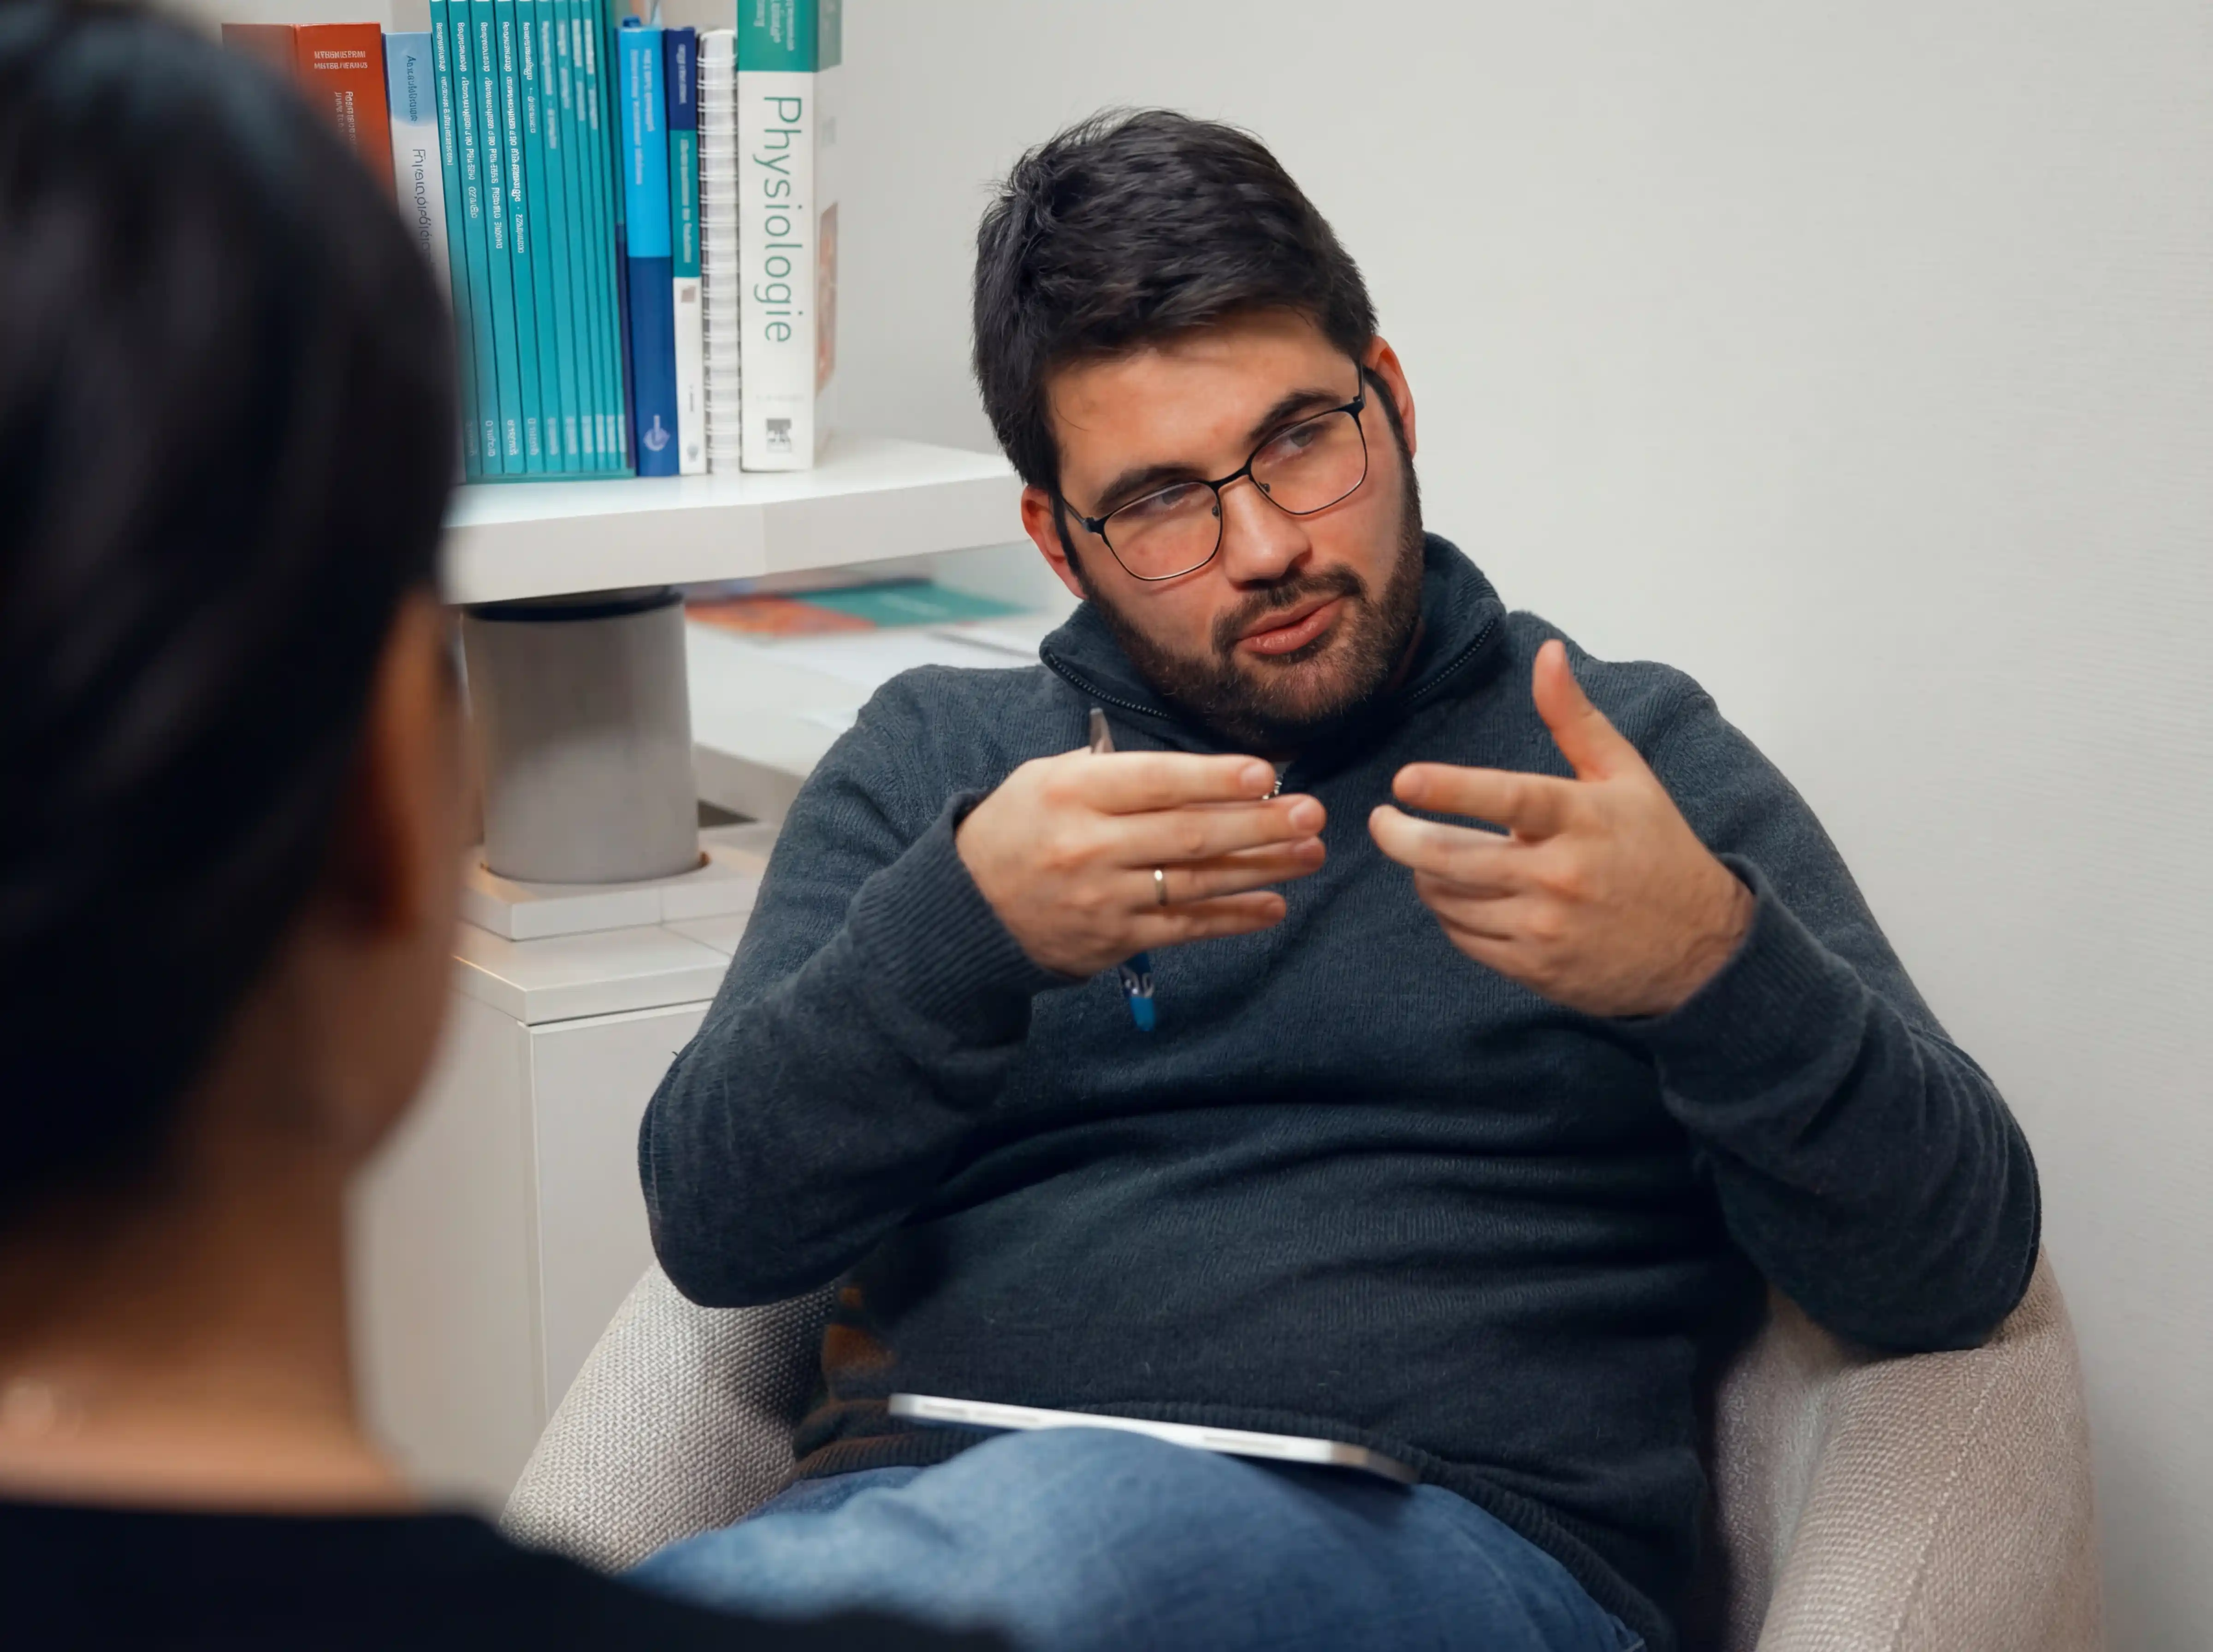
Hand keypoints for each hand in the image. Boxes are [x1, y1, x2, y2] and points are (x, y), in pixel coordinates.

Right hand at [958, 748, 1326, 976]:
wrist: (968, 907)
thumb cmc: (1020, 828)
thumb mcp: (1048, 778)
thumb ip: (1114, 772)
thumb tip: (1200, 774)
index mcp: (1072, 793)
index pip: (1156, 782)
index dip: (1214, 779)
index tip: (1267, 774)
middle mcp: (1088, 847)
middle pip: (1188, 835)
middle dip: (1258, 825)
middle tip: (1311, 813)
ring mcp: (1103, 899)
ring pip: (1196, 883)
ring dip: (1261, 870)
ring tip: (1310, 853)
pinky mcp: (1114, 940)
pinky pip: (1185, 928)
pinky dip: (1232, 918)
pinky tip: (1272, 906)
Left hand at [1368, 639, 1752, 1016]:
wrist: (1701, 948)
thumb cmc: (1656, 849)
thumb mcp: (1627, 776)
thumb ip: (1576, 718)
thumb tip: (1547, 653)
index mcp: (1583, 819)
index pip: (1508, 800)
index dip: (1451, 790)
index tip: (1404, 781)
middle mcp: (1561, 875)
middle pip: (1453, 859)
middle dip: (1400, 838)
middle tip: (1381, 820)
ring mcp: (1545, 928)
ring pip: (1449, 899)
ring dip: (1426, 874)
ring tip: (1428, 854)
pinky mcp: (1535, 968)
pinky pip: (1464, 938)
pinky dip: (1450, 913)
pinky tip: (1459, 895)